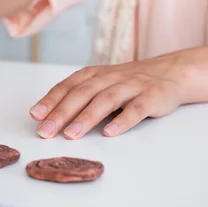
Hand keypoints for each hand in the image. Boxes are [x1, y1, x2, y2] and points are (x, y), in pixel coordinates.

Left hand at [29, 54, 190, 138]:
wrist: (173, 72)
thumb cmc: (128, 83)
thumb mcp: (102, 84)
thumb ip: (79, 96)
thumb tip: (47, 116)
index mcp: (95, 74)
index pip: (68, 86)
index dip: (51, 100)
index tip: (35, 116)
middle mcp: (110, 77)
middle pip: (82, 93)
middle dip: (62, 112)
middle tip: (46, 131)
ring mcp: (132, 86)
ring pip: (106, 100)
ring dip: (87, 117)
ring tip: (72, 135)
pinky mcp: (152, 97)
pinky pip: (136, 109)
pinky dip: (123, 120)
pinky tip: (110, 133)